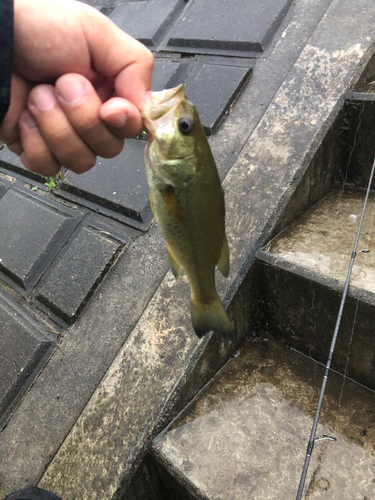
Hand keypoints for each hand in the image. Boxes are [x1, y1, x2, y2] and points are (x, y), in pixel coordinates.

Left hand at [0, 0, 153, 175]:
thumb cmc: (38, 29)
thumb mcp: (96, 32)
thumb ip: (135, 66)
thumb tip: (146, 108)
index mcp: (111, 93)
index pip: (132, 128)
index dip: (121, 123)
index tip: (108, 107)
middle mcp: (91, 119)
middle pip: (108, 149)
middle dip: (82, 117)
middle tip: (61, 84)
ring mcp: (64, 138)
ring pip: (80, 161)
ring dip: (55, 126)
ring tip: (39, 95)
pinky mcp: (38, 150)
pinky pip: (49, 167)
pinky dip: (35, 142)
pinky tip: (26, 116)